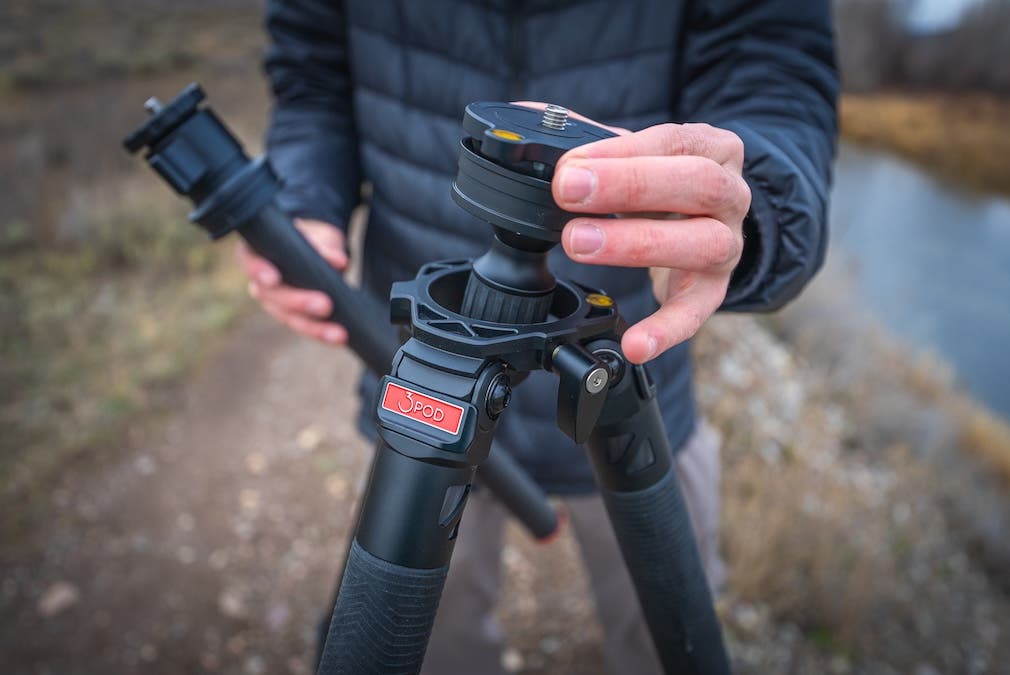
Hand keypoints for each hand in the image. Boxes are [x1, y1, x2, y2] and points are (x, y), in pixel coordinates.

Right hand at [237, 218, 349, 344]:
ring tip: (338, 333)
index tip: (274, 278)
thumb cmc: (311, 238)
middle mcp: (260, 283)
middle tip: (325, 305)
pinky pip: (306, 327)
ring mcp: (275, 304)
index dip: (260, 270)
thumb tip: (339, 261)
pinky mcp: (293, 317)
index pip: (251, 261)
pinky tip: (340, 337)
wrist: (319, 251)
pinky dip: (323, 333)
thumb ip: (324, 246)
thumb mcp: (317, 236)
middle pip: (274, 296)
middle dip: (299, 302)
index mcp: (256, 254)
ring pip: (291, 318)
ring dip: (315, 328)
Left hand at [553, 122, 750, 363]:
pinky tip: (634, 343)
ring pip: (702, 243)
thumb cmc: (663, 185)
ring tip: (578, 244)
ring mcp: (728, 244)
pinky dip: (666, 330)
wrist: (706, 223)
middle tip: (567, 193)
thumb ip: (588, 139)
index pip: (673, 141)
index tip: (569, 165)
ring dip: (636, 244)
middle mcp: (730, 193)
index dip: (621, 154)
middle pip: (697, 184)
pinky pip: (698, 312)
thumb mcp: (634, 155)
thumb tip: (527, 116)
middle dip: (630, 186)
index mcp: (710, 147)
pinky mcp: (715, 290)